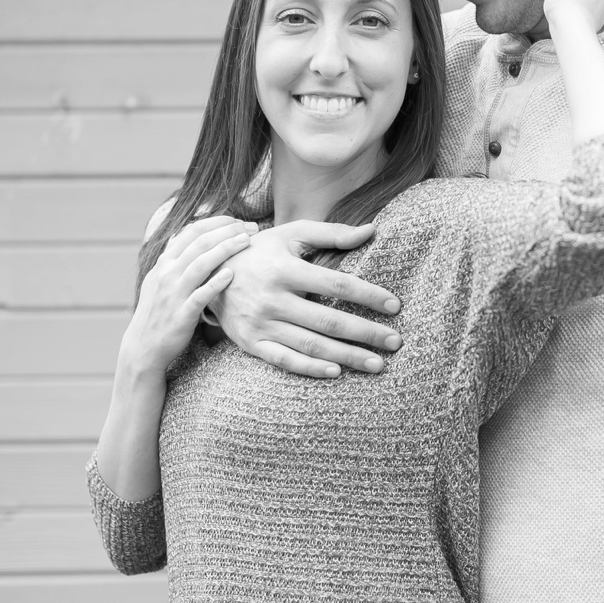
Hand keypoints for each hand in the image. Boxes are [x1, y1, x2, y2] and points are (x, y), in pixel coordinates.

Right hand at [118, 217, 256, 381]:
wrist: (143, 347)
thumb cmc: (159, 313)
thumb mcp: (160, 281)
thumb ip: (175, 261)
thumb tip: (190, 239)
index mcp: (164, 262)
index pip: (192, 231)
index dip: (218, 222)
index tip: (239, 221)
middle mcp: (167, 273)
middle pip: (200, 242)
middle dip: (228, 231)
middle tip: (251, 228)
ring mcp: (173, 293)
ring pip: (201, 263)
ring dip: (226, 249)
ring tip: (247, 242)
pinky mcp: (181, 314)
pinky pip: (200, 295)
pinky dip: (215, 283)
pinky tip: (231, 274)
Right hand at [208, 222, 401, 377]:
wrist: (207, 274)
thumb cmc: (259, 251)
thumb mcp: (290, 234)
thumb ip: (331, 233)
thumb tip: (372, 230)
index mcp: (285, 269)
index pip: (336, 285)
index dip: (368, 296)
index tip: (395, 306)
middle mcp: (272, 298)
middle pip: (328, 321)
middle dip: (366, 333)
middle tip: (396, 342)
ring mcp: (261, 323)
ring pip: (311, 345)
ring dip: (348, 357)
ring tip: (378, 364)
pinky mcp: (251, 343)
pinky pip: (285, 361)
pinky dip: (311, 368)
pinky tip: (337, 372)